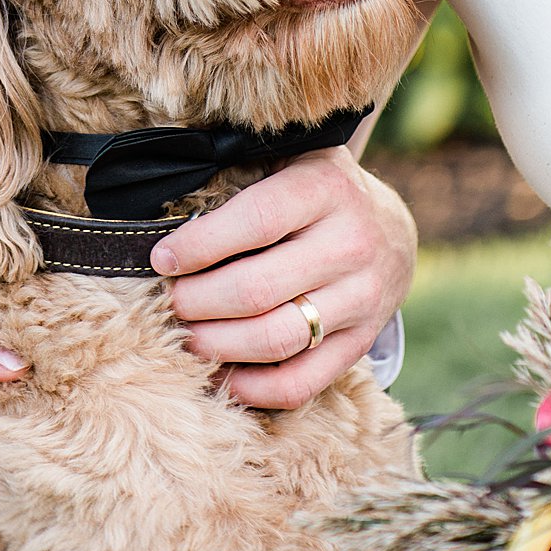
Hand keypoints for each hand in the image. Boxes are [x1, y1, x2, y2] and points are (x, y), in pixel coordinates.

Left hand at [150, 148, 415, 408]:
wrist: (388, 229)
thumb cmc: (312, 191)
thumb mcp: (288, 160)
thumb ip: (239, 176)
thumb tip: (165, 208)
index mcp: (325, 187)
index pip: (255, 220)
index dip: (200, 245)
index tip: (162, 259)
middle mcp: (351, 242)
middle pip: (258, 289)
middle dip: (198, 301)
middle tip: (170, 302)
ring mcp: (362, 297)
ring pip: (277, 339)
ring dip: (218, 345)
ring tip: (187, 337)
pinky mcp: (363, 342)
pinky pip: (302, 382)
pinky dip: (254, 389)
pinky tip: (222, 375)